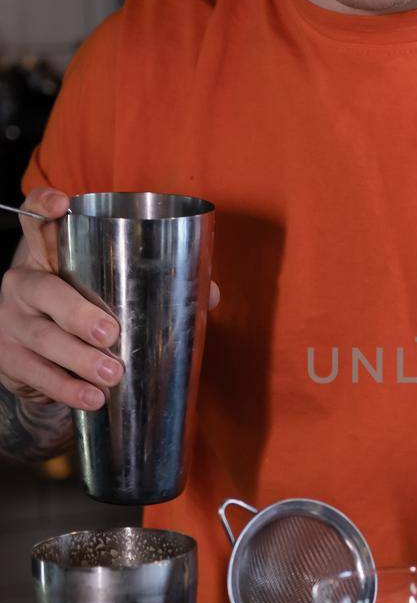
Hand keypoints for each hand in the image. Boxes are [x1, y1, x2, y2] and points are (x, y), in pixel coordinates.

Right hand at [0, 186, 220, 410]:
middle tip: (110, 332)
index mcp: (46, 256)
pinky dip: (66, 389)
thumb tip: (211, 293)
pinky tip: (91, 398)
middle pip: (43, 290)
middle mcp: (22, 283)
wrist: (28, 355)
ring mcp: (10, 321)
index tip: (60, 204)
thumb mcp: (98, 288)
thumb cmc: (78, 310)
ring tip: (111, 374)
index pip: (35, 221)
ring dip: (78, 359)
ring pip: (42, 338)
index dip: (42, 207)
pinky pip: (36, 375)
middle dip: (76, 313)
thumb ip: (151, 284)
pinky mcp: (8, 359)